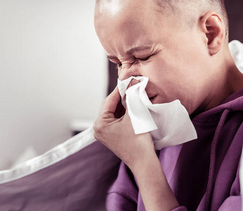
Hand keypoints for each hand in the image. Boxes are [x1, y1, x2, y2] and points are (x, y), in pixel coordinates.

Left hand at [94, 87, 180, 209]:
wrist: (144, 162)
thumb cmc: (138, 141)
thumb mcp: (134, 116)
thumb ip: (131, 98)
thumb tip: (131, 83)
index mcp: (100, 124)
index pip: (109, 100)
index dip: (120, 89)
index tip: (128, 80)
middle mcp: (98, 128)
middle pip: (110, 106)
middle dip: (122, 96)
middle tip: (132, 86)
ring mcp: (104, 133)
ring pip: (114, 112)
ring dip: (124, 103)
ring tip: (134, 94)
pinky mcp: (111, 135)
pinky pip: (116, 119)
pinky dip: (124, 112)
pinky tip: (132, 105)